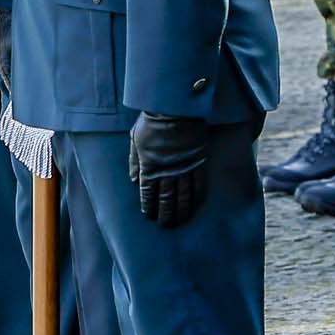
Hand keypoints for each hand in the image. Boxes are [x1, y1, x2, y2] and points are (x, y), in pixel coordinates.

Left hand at [126, 112, 212, 228]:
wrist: (177, 108)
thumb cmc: (153, 121)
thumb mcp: (135, 139)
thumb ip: (134, 161)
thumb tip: (134, 181)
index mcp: (149, 167)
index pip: (149, 194)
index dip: (149, 207)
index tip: (150, 216)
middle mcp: (167, 171)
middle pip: (167, 199)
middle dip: (166, 214)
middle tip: (166, 225)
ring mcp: (185, 168)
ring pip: (184, 196)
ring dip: (182, 211)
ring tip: (181, 221)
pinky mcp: (199, 162)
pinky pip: (200, 184)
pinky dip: (198, 197)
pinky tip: (197, 206)